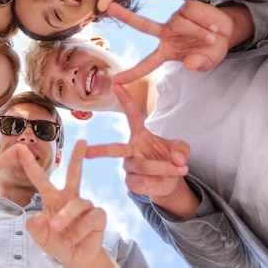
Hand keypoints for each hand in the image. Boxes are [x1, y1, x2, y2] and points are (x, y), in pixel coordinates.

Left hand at [20, 141, 106, 267]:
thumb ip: (35, 227)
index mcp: (52, 198)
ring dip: (66, 217)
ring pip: (77, 203)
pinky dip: (80, 229)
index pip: (40, 178)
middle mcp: (69, 197)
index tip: (20, 149)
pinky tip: (74, 239)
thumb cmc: (57, 243)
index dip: (29, 164)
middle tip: (82, 142)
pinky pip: (91, 216)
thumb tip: (39, 216)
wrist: (76, 259)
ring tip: (57, 230)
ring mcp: (85, 205)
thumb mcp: (40, 237)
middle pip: (74, 173)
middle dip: (78, 157)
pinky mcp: (98, 216)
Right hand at [86, 85, 188, 200]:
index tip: (116, 84)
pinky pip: (142, 182)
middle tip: (86, 150)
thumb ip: (181, 150)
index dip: (125, 100)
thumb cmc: (170, 159)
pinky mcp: (131, 182)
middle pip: (114, 149)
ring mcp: (129, 167)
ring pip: (141, 166)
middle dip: (99, 150)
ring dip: (162, 168)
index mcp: (140, 134)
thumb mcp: (180, 150)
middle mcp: (130, 149)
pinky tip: (163, 180)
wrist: (170, 183)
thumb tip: (176, 159)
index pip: (132, 115)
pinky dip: (158, 181)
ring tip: (180, 169)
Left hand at [109, 1, 232, 84]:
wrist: (227, 32)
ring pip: (180, 24)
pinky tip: (212, 25)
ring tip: (212, 37)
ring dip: (199, 32)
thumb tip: (189, 64)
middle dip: (126, 16)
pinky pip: (191, 13)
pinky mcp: (185, 7)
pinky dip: (204, 21)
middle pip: (142, 25)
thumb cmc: (212, 50)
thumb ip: (200, 65)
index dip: (133, 73)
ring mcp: (174, 19)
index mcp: (165, 51)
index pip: (147, 64)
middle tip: (109, 7)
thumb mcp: (207, 62)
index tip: (116, 81)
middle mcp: (165, 33)